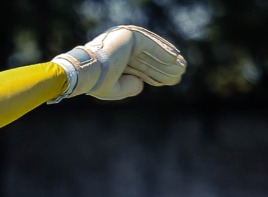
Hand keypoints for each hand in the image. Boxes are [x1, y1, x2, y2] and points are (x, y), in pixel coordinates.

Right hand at [49, 26, 185, 102]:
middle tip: (180, 73)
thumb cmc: (95, 83)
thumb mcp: (114, 90)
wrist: (86, 74)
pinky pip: (150, 44)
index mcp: (115, 58)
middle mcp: (120, 46)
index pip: (140, 65)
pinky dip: (162, 52)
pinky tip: (174, 59)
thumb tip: (142, 85)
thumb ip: (128, 87)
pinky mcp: (129, 36)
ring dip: (166, 60)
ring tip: (181, 68)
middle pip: (148, 58)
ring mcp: (124, 39)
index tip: (170, 80)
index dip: (155, 73)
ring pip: (150, 51)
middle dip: (164, 67)